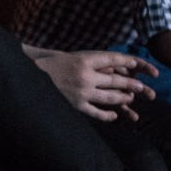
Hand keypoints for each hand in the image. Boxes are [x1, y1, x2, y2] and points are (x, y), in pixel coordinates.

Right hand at [32, 50, 154, 121]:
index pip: (112, 59)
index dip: (127, 61)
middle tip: (141, 87)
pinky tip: (114, 115)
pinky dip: (107, 115)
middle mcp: (85, 76)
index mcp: (83, 59)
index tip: (136, 63)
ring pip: (109, 97)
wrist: (30, 76)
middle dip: (130, 84)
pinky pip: (96, 112)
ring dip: (122, 99)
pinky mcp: (76, 105)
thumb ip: (90, 60)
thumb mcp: (70, 55)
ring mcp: (81, 92)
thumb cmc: (50, 64)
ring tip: (130, 99)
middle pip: (115, 80)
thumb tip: (112, 62)